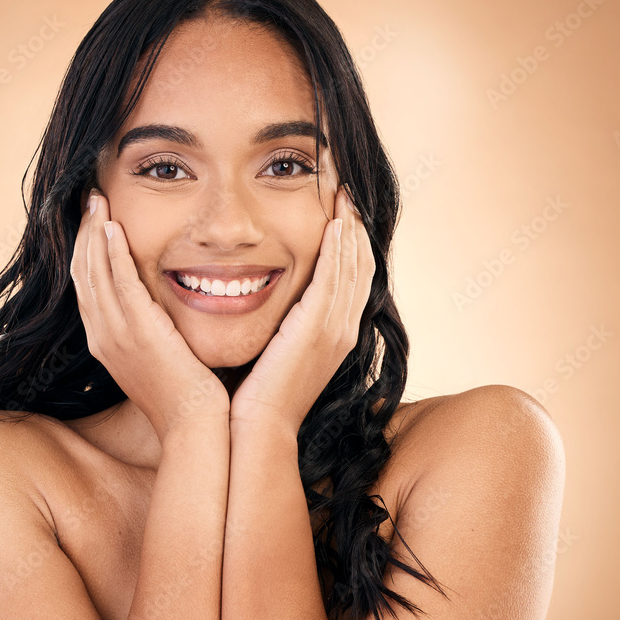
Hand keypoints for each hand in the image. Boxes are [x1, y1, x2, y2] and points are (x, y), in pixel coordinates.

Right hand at [70, 190, 229, 441]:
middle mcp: (102, 337)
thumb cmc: (185, 397)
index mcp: (105, 343)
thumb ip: (152, 332)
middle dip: (84, 233)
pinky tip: (112, 227)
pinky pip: (119, 283)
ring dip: (94, 233)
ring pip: (94, 273)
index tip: (94, 222)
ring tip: (97, 201)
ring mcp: (117, 335)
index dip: (86, 251)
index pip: (86, 287)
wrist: (193, 425)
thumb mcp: (158, 359)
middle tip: (91, 199)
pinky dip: (113, 253)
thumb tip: (161, 311)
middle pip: (82, 274)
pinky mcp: (139, 332)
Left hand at [229, 185, 374, 434]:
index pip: (352, 278)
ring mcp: (335, 329)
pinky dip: (337, 249)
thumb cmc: (258, 397)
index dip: (350, 243)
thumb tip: (270, 306)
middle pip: (360, 265)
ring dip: (349, 228)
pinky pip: (333, 279)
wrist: (258, 428)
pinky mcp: (317, 329)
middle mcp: (343, 329)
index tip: (340, 212)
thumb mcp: (278, 354)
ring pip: (352, 266)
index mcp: (335, 335)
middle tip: (346, 191)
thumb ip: (283, 327)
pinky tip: (334, 223)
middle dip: (355, 226)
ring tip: (343, 194)